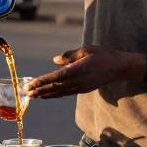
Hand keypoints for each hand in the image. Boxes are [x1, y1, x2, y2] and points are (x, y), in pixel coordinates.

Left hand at [26, 45, 146, 98]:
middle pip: (56, 87)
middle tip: (26, 93)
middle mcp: (79, 81)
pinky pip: (66, 93)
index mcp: (78, 70)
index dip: (42, 82)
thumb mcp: (86, 50)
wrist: (119, 67)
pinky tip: (48, 95)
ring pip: (60, 92)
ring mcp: (81, 87)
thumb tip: (55, 60)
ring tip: (33, 96)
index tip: (31, 84)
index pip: (56, 77)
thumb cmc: (103, 55)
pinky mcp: (83, 89)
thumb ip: (70, 56)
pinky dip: (55, 94)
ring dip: (46, 94)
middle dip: (40, 90)